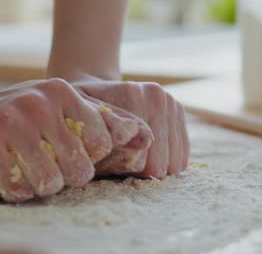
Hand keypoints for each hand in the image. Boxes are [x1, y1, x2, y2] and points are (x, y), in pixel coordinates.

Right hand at [0, 78, 152, 202]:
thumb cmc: (13, 114)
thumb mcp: (54, 103)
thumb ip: (98, 116)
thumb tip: (146, 134)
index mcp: (62, 91)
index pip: (101, 142)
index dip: (90, 160)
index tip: (71, 156)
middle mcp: (39, 103)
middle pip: (79, 170)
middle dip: (66, 179)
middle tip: (47, 170)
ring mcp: (11, 123)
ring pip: (50, 183)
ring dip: (40, 187)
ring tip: (28, 173)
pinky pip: (18, 189)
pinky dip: (16, 191)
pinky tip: (7, 177)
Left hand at [70, 75, 189, 178]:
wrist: (92, 89)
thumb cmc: (79, 113)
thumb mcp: (79, 123)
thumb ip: (101, 139)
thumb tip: (137, 153)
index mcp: (133, 96)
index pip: (142, 158)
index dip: (124, 171)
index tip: (108, 166)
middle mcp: (158, 97)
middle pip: (161, 164)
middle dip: (140, 172)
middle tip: (119, 167)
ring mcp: (172, 103)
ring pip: (175, 164)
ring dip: (154, 169)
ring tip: (132, 161)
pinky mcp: (179, 112)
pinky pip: (182, 156)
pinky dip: (166, 163)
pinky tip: (147, 158)